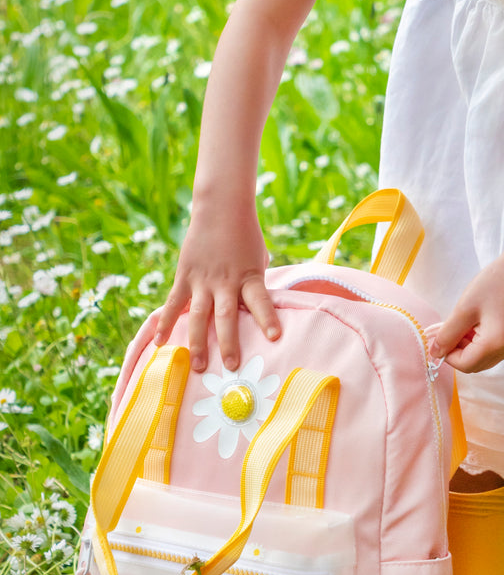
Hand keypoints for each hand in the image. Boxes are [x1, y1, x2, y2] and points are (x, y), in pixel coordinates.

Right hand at [154, 201, 277, 372]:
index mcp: (249, 276)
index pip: (261, 301)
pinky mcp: (184, 276)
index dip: (267, 319)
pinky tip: (159, 343)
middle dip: (229, 343)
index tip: (274, 338)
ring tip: (199, 367)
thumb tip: (254, 311)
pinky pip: (173, 304)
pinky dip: (165, 323)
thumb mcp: (258, 259)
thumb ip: (253, 285)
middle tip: (231, 367)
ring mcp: (203, 280)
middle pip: (226, 316)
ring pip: (198, 316)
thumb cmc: (246, 235)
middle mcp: (225, 281)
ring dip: (198, 342)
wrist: (221, 207)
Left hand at [427, 253, 503, 373]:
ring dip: (468, 346)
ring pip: (483, 358)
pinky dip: (480, 342)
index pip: (464, 364)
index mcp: (496, 344)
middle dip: (458, 350)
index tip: (440, 336)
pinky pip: (493, 350)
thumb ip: (447, 335)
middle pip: (474, 364)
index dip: (448, 354)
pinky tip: (477, 323)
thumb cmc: (493, 284)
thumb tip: (435, 353)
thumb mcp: (464, 309)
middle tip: (450, 328)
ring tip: (465, 322)